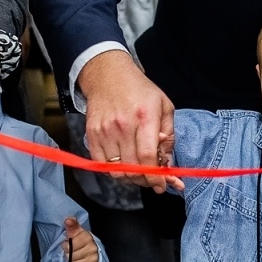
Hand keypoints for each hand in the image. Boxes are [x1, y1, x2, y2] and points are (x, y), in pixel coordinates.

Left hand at [63, 217, 100, 261]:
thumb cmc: (80, 240)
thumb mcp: (75, 232)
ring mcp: (95, 258)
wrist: (92, 250)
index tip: (67, 244)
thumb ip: (72, 226)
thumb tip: (68, 220)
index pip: (70, 246)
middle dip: (68, 255)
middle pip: (72, 256)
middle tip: (71, 252)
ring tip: (74, 258)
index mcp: (87, 237)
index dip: (66, 246)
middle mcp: (93, 247)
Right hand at [78, 50, 175, 192]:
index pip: (148, 157)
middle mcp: (123, 125)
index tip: (161, 185)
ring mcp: (105, 131)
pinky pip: (101, 165)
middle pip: (133, 168)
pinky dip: (114, 172)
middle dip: (146, 181)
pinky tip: (124, 167)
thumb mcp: (164, 106)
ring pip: (116, 171)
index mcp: (145, 117)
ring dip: (130, 179)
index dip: (155, 177)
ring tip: (139, 173)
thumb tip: (166, 163)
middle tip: (153, 181)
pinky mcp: (92, 135)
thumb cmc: (140, 91)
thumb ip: (169, 136)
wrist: (108, 76)